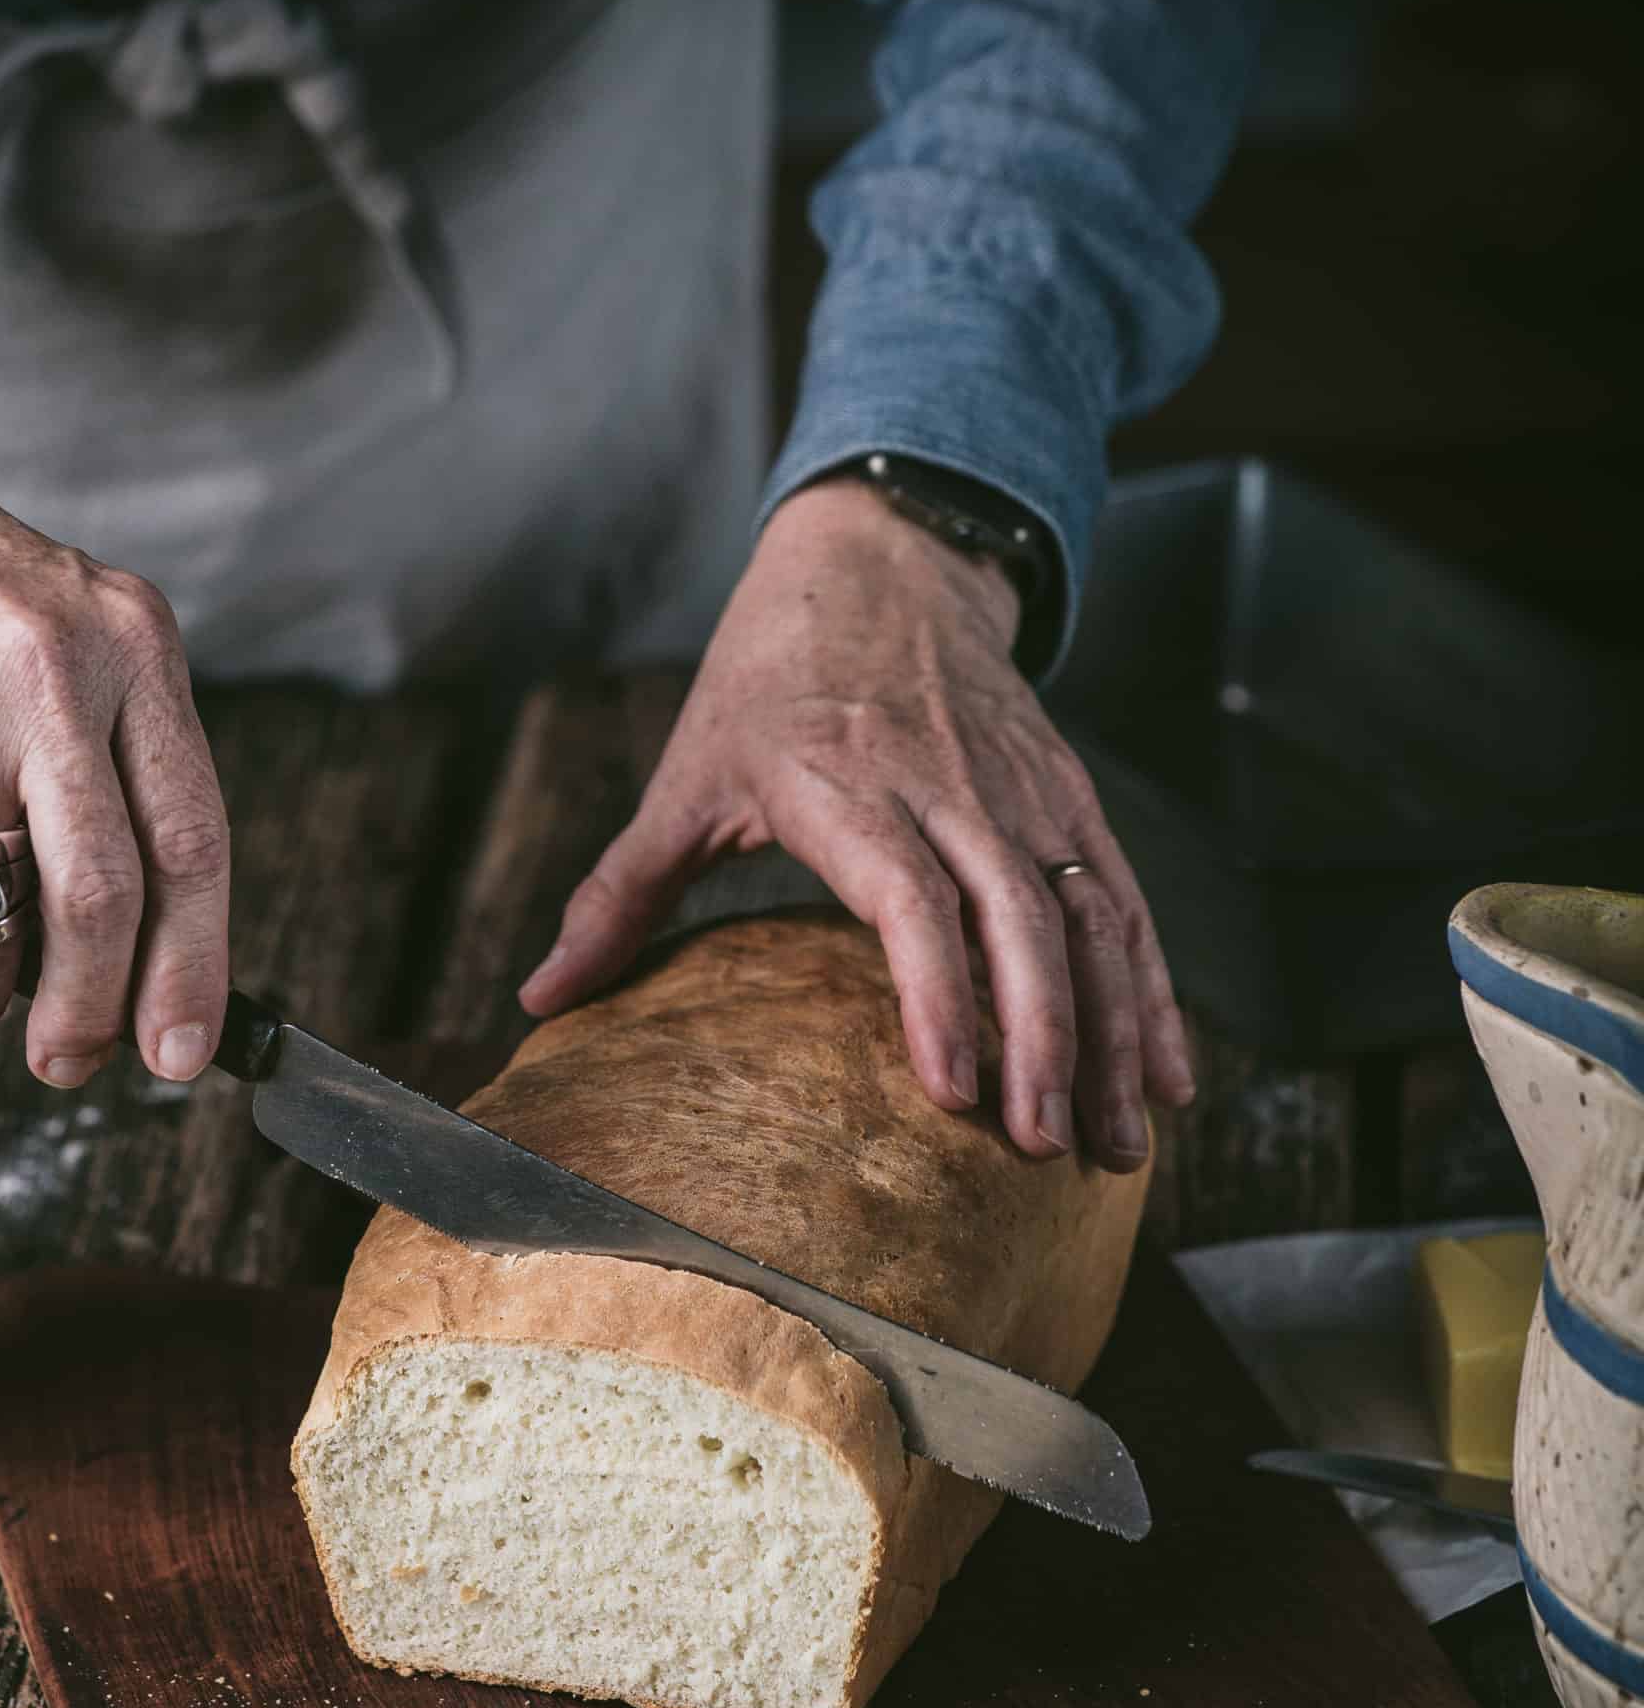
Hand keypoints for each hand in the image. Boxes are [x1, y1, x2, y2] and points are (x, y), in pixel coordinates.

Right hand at [0, 380, 228, 1087]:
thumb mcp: (81, 633)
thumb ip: (121, 762)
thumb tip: (143, 943)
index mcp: (135, 653)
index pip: (193, 842)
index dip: (194, 968)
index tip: (182, 1052)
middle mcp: (50, 672)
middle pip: (101, 897)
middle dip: (88, 1013)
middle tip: (66, 1062)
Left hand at [520, 478, 1193, 1169]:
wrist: (882, 559)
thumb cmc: (768, 677)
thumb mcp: (684, 777)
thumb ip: (619, 895)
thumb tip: (540, 1001)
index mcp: (845, 784)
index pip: (911, 898)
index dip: (940, 993)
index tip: (953, 1090)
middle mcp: (948, 789)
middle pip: (1019, 919)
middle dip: (1044, 1042)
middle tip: (1043, 1149)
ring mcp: (1021, 792)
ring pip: (1087, 919)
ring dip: (1113, 1035)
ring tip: (1117, 1146)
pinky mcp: (1067, 798)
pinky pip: (1123, 902)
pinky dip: (1153, 991)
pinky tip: (1168, 1075)